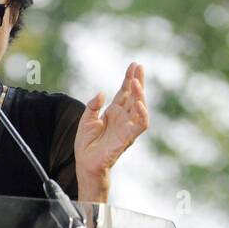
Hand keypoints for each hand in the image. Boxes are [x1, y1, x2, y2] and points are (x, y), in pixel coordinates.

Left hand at [74, 62, 148, 195]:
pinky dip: (142, 113)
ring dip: (140, 94)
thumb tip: (102, 93)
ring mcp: (127, 127)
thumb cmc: (86, 144)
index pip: (124, 92)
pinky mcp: (128, 137)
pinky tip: (139, 102)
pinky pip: (141, 124)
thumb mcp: (86, 120)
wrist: (85, 163)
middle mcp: (122, 118)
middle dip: (138, 81)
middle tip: (139, 67)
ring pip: (140, 107)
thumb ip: (93, 106)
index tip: (134, 65)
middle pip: (134, 95)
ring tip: (136, 82)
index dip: (129, 78)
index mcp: (113, 112)